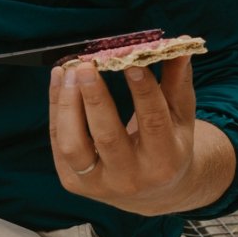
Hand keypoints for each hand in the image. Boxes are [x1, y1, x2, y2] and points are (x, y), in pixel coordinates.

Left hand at [49, 54, 234, 214]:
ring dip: (67, 104)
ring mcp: (98, 184)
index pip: (153, 122)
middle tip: (87, 65)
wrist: (151, 193)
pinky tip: (60, 81)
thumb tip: (181, 43)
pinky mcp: (73, 182)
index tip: (131, 60)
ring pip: (74, 144)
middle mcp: (131, 178)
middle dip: (95, 97)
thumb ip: (178, 81)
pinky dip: (56, 109)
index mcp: (164, 162)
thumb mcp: (180, 118)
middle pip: (108, 136)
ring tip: (68, 71)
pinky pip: (58, 143)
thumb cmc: (168, 146)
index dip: (143, 90)